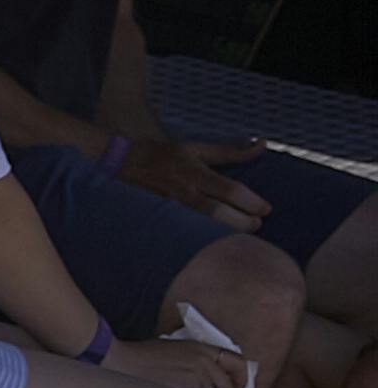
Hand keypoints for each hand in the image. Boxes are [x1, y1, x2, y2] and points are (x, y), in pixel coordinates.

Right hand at [97, 329, 252, 387]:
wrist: (120, 361)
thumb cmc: (141, 356)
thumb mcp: (176, 348)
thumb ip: (198, 360)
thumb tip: (213, 378)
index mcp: (202, 348)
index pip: (238, 362)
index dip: (243, 378)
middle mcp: (204, 362)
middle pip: (226, 386)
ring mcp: (196, 379)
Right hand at [118, 137, 269, 226]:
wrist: (121, 163)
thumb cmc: (163, 155)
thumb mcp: (197, 148)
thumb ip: (231, 152)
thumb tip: (261, 145)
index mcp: (195, 173)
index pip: (230, 190)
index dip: (251, 202)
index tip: (266, 209)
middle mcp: (184, 193)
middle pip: (219, 214)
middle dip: (243, 222)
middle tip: (256, 224)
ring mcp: (172, 209)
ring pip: (204, 228)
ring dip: (226, 233)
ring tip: (241, 233)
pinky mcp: (162, 219)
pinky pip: (188, 232)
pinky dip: (205, 238)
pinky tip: (215, 241)